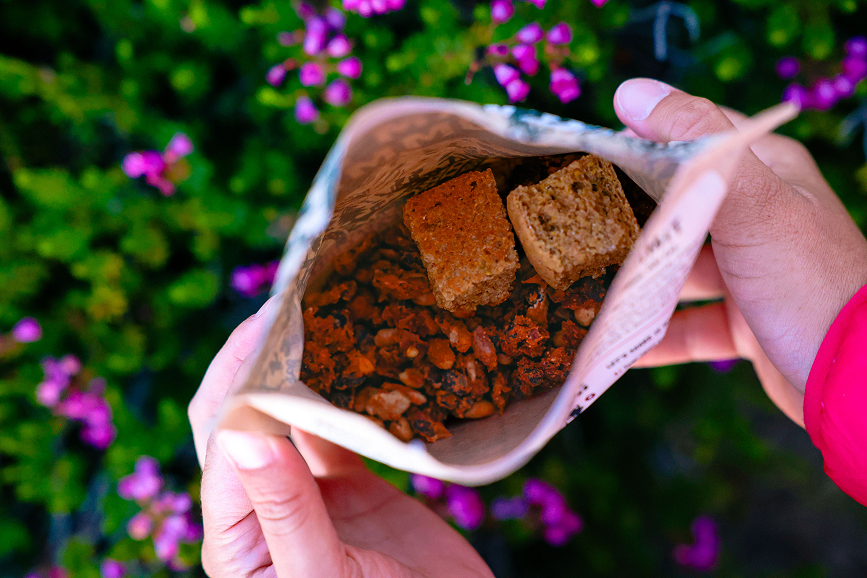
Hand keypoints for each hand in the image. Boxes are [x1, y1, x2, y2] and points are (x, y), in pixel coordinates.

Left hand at [188, 299, 492, 577]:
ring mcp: (305, 491)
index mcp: (235, 539)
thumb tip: (242, 435)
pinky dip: (340, 391)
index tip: (269, 325)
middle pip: (241, 420)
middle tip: (288, 304)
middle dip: (255, 363)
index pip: (222, 445)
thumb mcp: (325, 575)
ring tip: (317, 313)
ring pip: (286, 416)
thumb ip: (283, 510)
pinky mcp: (346, 482)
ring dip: (296, 369)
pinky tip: (355, 355)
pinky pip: (334, 425)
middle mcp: (260, 508)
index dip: (236, 382)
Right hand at [616, 78, 866, 425]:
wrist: (857, 382)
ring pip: (679, 270)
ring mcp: (752, 275)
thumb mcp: (753, 204)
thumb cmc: (808, 281)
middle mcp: (759, 220)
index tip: (586, 152)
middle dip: (629, 215)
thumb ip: (697, 147)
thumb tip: (632, 93)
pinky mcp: (746, 326)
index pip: (697, 138)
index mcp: (767, 175)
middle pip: (679, 206)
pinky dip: (654, 336)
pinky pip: (687, 326)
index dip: (643, 139)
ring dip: (637, 281)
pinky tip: (615, 344)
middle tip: (572, 220)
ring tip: (582, 286)